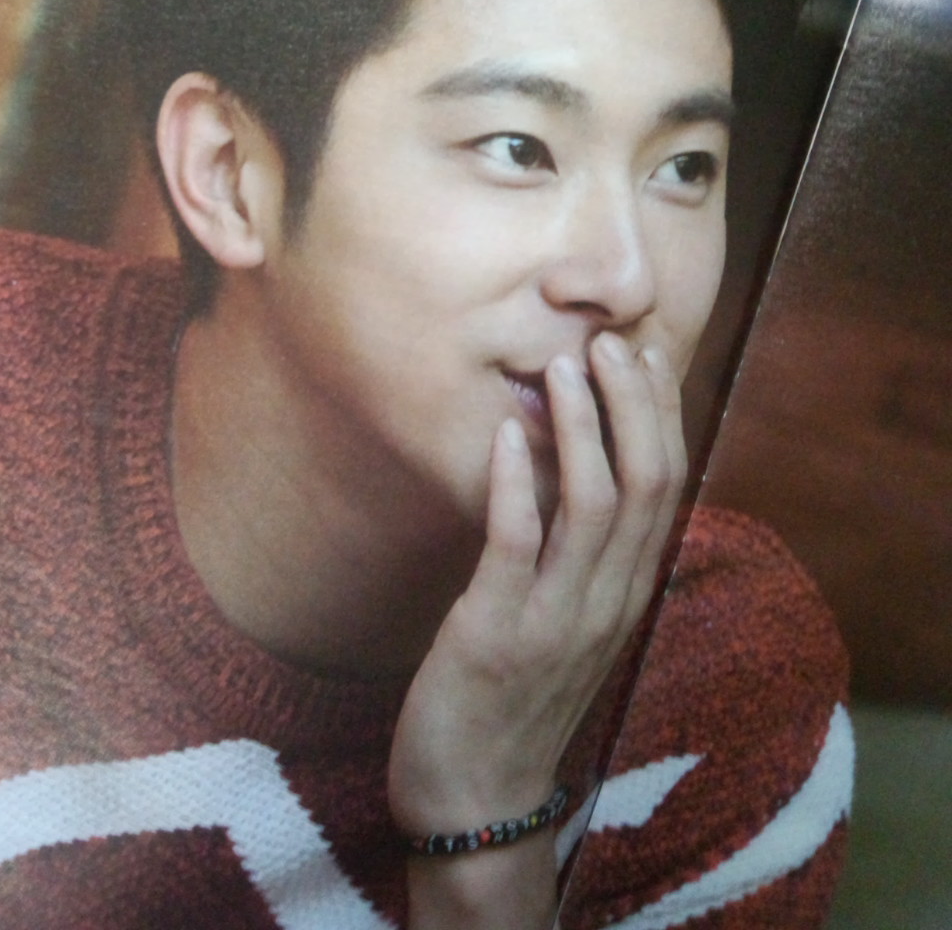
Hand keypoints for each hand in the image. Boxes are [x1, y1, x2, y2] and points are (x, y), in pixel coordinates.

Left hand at [390, 334, 686, 927]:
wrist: (474, 800)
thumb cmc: (514, 696)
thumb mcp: (565, 617)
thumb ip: (577, 548)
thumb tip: (572, 455)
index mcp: (625, 592)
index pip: (665, 488)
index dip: (659, 415)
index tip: (644, 353)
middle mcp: (606, 602)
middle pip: (644, 485)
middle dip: (632, 406)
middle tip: (609, 341)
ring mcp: (556, 620)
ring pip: (593, 506)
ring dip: (582, 428)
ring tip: (562, 366)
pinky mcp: (496, 633)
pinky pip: (517, 546)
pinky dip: (518, 483)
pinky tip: (510, 433)